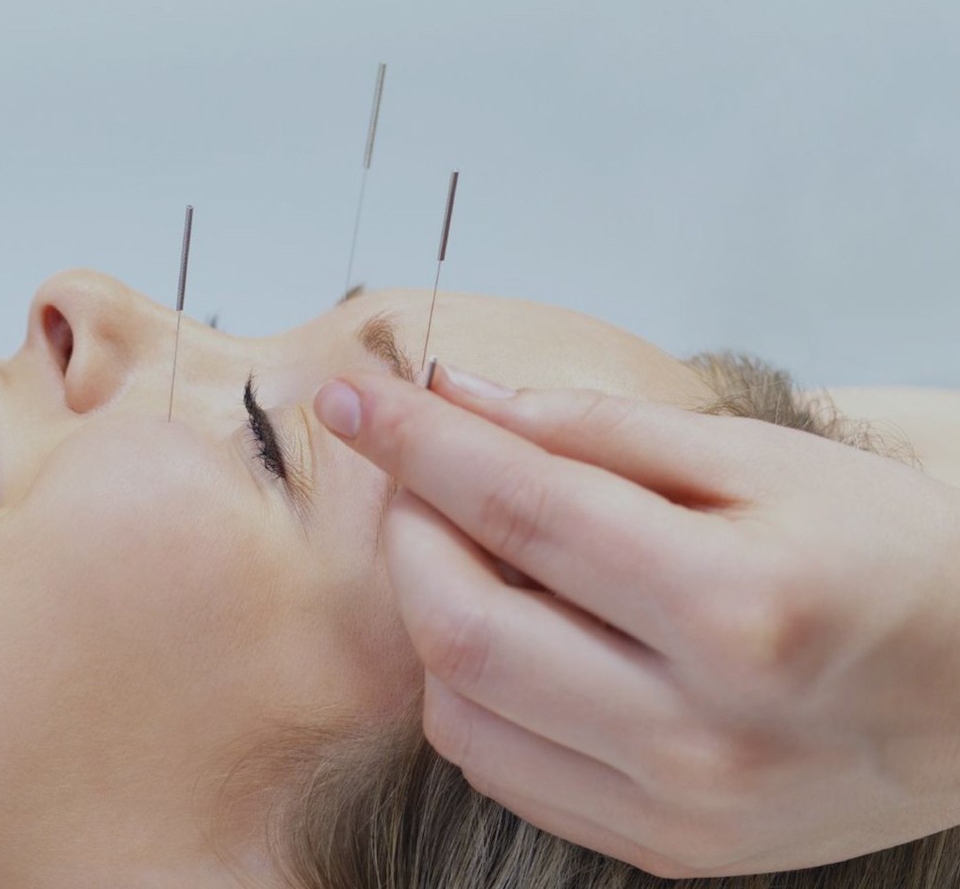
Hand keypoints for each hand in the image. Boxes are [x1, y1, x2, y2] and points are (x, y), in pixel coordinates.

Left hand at [313, 364, 959, 877]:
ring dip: (431, 612)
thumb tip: (461, 400)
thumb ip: (597, 432)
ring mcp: (676, 804)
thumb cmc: (886, 563)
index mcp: (738, 608)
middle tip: (419, 476)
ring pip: (457, 705)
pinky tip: (513, 631)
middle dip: (408, 530)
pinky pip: (496, 764)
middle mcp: (700, 727)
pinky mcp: (660, 846)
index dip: (419, 447)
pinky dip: (470, 688)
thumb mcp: (764, 462)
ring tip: (478, 552)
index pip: (519, 511)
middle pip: (460, 622)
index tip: (358, 401)